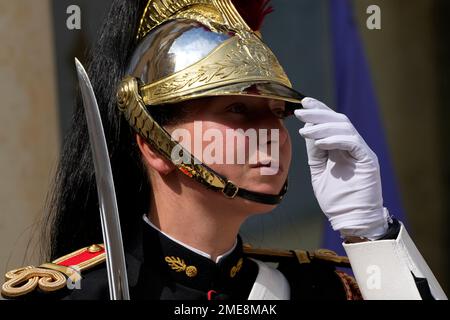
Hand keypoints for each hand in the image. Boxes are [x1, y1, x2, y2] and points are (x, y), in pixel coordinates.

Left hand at [294, 98, 389, 239]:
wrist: (351, 219)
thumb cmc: (335, 199)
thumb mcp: (319, 170)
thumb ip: (315, 151)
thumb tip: (307, 130)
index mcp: (341, 147)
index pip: (331, 123)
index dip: (318, 110)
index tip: (302, 103)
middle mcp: (353, 146)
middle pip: (338, 120)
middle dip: (318, 114)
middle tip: (300, 111)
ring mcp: (361, 152)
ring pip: (345, 128)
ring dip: (322, 127)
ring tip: (305, 130)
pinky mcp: (368, 161)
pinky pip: (352, 142)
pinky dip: (335, 140)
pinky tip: (320, 143)